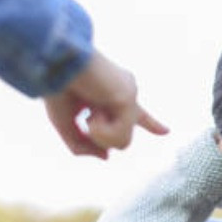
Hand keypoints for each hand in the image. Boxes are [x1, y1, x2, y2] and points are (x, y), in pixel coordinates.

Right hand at [44, 50, 167, 158]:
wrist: (54, 65)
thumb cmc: (58, 89)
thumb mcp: (65, 125)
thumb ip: (82, 145)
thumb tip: (107, 156)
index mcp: (112, 98)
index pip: (136, 114)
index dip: (151, 124)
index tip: (166, 131)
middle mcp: (125, 95)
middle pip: (123, 136)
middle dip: (100, 136)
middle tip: (86, 116)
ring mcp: (129, 95)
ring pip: (123, 142)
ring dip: (98, 135)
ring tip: (88, 112)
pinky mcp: (128, 98)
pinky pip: (119, 135)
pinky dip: (100, 131)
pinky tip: (91, 111)